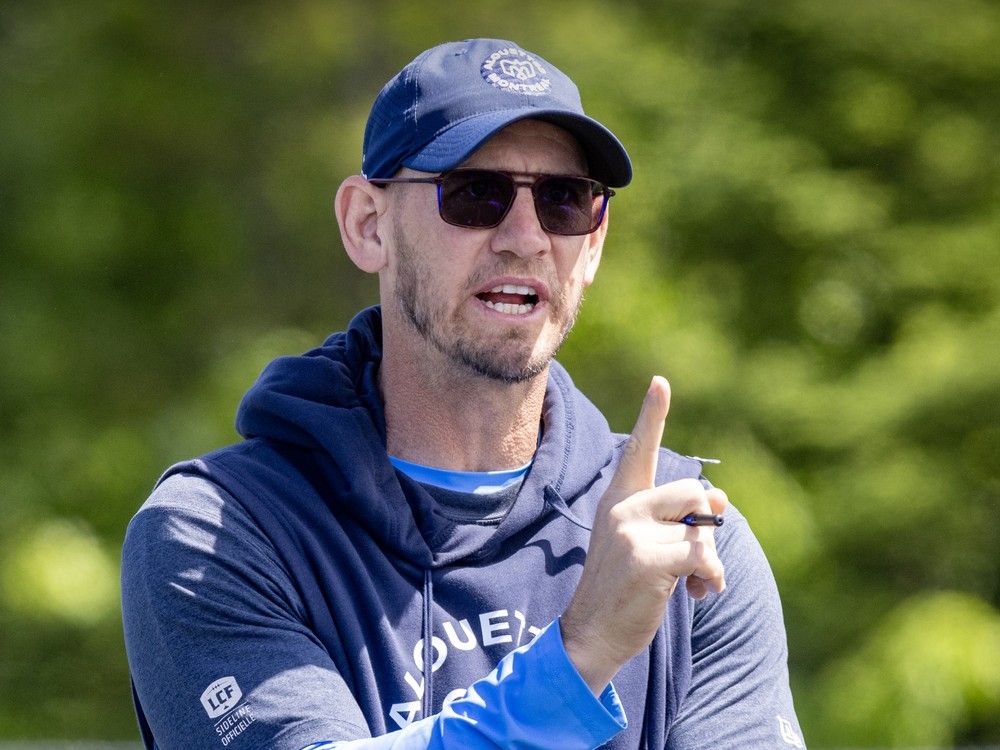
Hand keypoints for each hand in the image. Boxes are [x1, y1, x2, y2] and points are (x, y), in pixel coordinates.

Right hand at [561, 376, 727, 693]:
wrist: (592, 633)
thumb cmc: (626, 588)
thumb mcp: (650, 545)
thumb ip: (681, 518)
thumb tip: (720, 499)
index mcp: (618, 500)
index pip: (639, 450)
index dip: (653, 415)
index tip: (661, 383)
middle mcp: (622, 508)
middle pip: (693, 491)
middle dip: (705, 525)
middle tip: (695, 558)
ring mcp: (631, 532)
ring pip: (703, 526)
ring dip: (710, 560)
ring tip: (694, 583)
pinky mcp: (647, 559)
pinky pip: (702, 555)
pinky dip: (712, 577)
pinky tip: (698, 594)